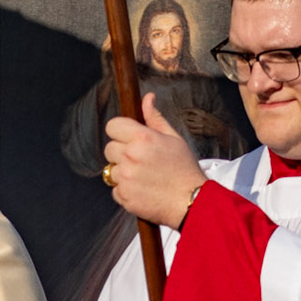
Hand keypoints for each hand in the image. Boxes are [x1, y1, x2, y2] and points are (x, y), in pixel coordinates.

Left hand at [103, 94, 208, 227]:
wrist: (191, 202)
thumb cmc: (184, 170)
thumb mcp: (173, 138)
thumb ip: (155, 118)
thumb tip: (147, 98)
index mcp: (142, 138)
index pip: (112, 126)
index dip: (119, 131)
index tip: (127, 138)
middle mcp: (131, 156)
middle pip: (109, 148)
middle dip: (122, 153)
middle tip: (142, 160)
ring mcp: (125, 177)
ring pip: (111, 170)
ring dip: (123, 173)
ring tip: (145, 176)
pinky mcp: (123, 196)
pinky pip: (115, 189)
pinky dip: (125, 190)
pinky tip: (143, 189)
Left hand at [177, 108, 225, 140]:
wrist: (221, 129)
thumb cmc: (214, 122)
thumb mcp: (207, 115)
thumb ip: (200, 113)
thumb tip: (189, 113)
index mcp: (203, 113)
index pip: (192, 110)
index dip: (185, 110)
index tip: (180, 110)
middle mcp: (201, 118)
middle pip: (188, 117)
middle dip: (183, 117)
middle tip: (180, 118)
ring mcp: (201, 125)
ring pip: (188, 124)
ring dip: (185, 124)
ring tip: (183, 124)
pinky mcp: (202, 131)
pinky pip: (192, 130)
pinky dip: (189, 129)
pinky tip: (189, 129)